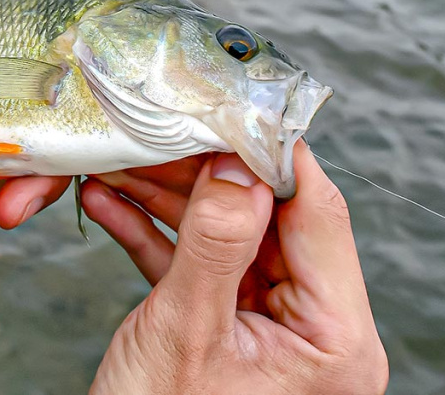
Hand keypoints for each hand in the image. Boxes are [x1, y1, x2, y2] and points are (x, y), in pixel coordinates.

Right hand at [81, 142, 387, 394]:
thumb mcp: (186, 334)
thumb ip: (215, 243)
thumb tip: (239, 165)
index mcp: (334, 339)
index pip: (319, 217)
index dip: (275, 156)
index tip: (234, 105)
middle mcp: (312, 329)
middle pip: (267, 219)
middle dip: (203, 174)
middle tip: (159, 130)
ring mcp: (267, 328)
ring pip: (224, 235)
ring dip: (167, 200)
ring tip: (117, 162)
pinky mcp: (224, 328)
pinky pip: (193, 265)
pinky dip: (152, 235)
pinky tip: (109, 204)